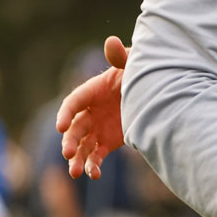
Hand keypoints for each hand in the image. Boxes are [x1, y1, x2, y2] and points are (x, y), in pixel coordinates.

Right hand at [57, 37, 127, 179]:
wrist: (156, 92)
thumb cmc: (141, 73)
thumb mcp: (134, 64)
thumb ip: (121, 57)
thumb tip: (111, 41)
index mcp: (92, 91)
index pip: (73, 103)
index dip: (65, 114)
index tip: (60, 126)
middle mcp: (90, 111)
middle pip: (74, 127)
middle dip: (69, 141)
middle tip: (67, 153)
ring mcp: (97, 128)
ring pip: (81, 146)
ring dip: (76, 159)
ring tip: (75, 173)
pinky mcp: (106, 142)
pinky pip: (96, 156)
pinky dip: (93, 166)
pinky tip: (94, 175)